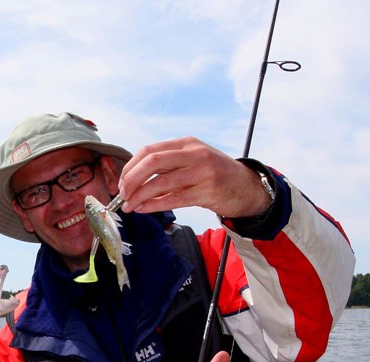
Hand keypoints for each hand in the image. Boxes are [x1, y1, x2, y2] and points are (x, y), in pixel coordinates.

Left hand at [116, 137, 271, 217]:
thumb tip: (135, 179)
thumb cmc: (215, 174)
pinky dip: (154, 205)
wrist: (247, 186)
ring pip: (161, 182)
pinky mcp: (206, 192)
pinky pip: (173, 199)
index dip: (130, 167)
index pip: (149, 150)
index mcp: (187, 144)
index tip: (122, 182)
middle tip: (122, 194)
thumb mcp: (193, 160)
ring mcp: (202, 172)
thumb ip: (168, 165)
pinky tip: (143, 209)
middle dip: (131, 179)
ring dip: (139, 196)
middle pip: (152, 162)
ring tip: (129, 206)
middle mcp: (194, 154)